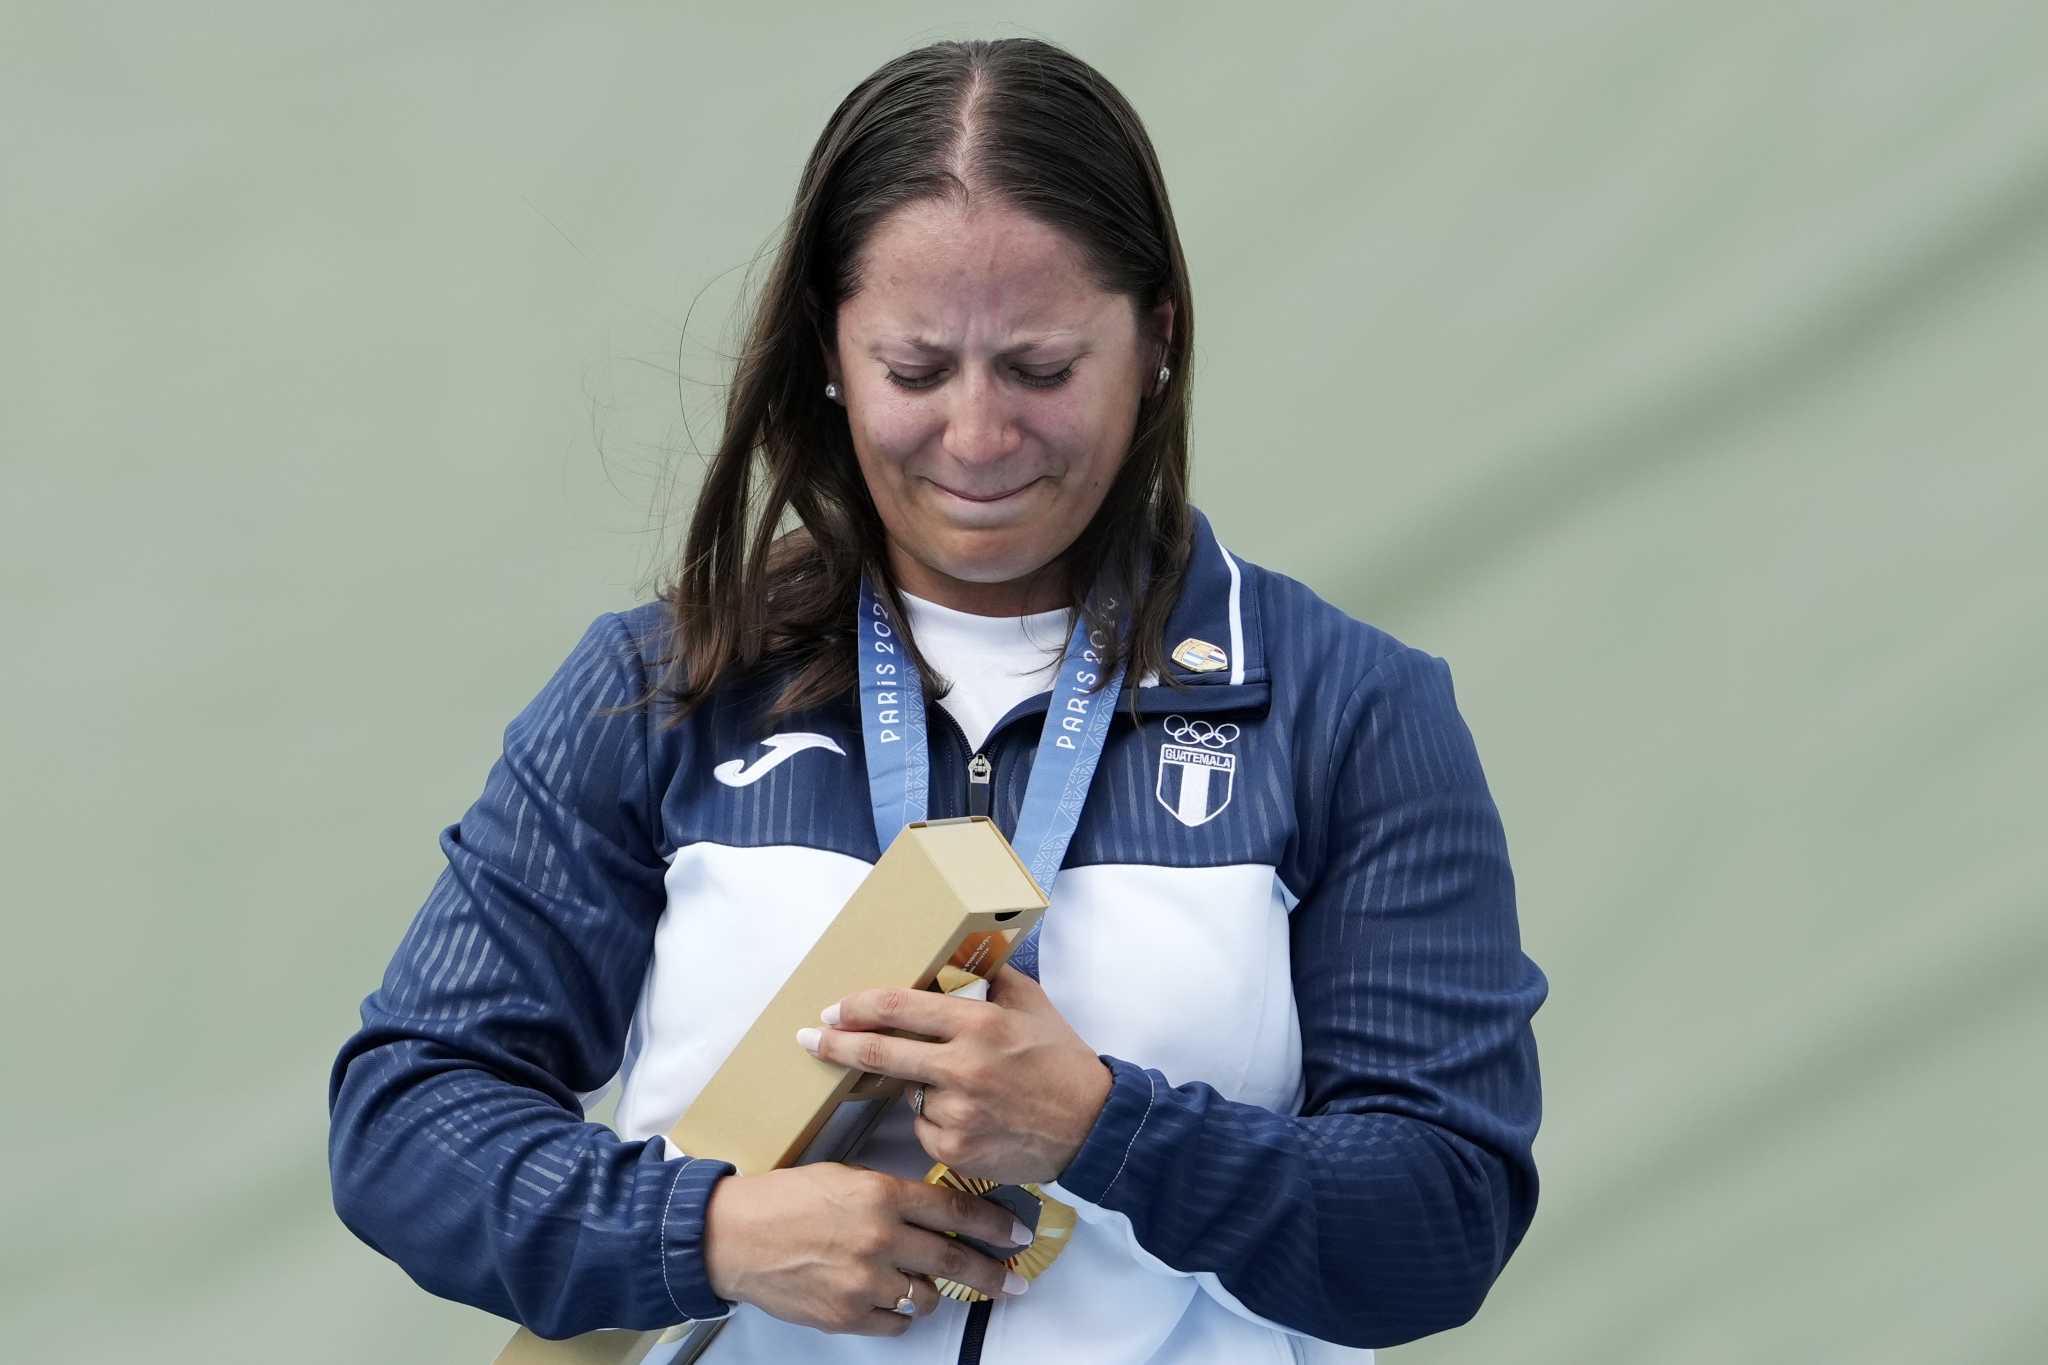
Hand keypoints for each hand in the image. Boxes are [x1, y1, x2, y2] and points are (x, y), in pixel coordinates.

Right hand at [702, 1164, 1029, 1334]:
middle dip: (992, 1274)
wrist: (733, 1236)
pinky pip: (896, 1323)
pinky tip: (893, 1300)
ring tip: (928, 1286)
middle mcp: (880, 1238)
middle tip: (1015, 1281)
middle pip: (953, 1261)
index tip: (1017, 1233)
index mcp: (881, 1195)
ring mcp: (864, 1281)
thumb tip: (933, 1212)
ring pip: (926, 1296)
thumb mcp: (845, 1176)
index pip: (956, 1210)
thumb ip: (891, 1194)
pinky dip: (900, 1314)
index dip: (993, 1224)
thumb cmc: (785, 1200)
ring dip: (934, 1292)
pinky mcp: (847, 1315)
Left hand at [799, 963, 1115, 1184]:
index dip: (857, 1007)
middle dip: (835, 1046)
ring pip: (908, 1096)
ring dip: (919, 1090)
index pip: (898, 1009)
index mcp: (978, 1024)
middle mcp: (963, 1067)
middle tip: (809, 1039)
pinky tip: (972, 1118)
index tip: (831, 1009)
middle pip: (878, 1055)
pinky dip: (936, 1123)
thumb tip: (951, 957)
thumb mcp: (1030, 1003)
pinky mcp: (956, 1150)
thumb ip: (989, 977)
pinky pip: (924, 1130)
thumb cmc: (1060, 1060)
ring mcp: (958, 1113)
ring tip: (968, 1091)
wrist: (1092, 1126)